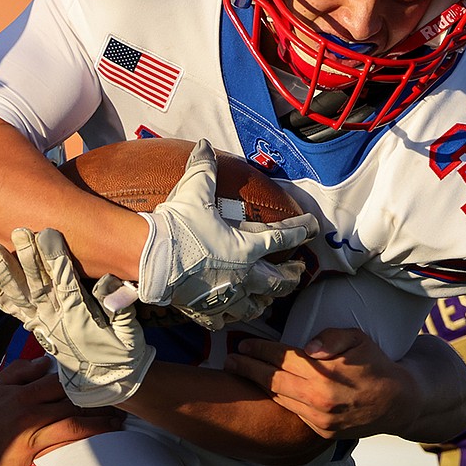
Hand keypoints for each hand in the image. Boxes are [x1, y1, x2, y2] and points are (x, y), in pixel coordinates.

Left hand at [0, 227, 155, 406]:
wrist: (103, 383)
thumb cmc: (121, 353)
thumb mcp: (129, 334)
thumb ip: (121, 310)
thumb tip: (113, 283)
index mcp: (79, 317)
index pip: (66, 284)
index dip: (56, 260)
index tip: (48, 235)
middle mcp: (55, 319)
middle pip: (37, 285)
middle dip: (27, 259)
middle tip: (19, 232)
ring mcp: (40, 322)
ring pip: (17, 295)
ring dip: (2, 272)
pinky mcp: (33, 325)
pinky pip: (8, 307)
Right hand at [0, 357, 122, 465]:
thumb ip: (16, 373)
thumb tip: (42, 362)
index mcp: (17, 390)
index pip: (55, 376)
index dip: (80, 373)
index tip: (102, 371)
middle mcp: (26, 406)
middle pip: (69, 394)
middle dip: (96, 392)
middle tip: (122, 391)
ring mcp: (31, 428)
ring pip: (73, 416)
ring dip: (100, 415)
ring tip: (121, 415)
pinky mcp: (33, 451)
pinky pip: (66, 438)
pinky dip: (89, 433)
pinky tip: (105, 432)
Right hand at [135, 139, 315, 328]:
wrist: (151, 259)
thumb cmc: (178, 226)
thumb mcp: (194, 191)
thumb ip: (203, 168)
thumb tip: (204, 145)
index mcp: (245, 248)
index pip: (282, 239)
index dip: (301, 231)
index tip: (314, 227)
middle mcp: (242, 277)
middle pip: (278, 282)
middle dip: (291, 276)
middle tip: (297, 271)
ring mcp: (225, 298)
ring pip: (255, 307)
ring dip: (264, 301)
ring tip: (267, 299)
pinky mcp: (204, 311)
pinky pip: (223, 320)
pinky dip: (228, 317)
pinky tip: (228, 315)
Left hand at [224, 328, 415, 440]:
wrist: (399, 403)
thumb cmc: (376, 365)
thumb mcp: (358, 339)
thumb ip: (332, 337)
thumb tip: (308, 347)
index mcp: (324, 375)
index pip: (282, 359)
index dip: (260, 350)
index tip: (243, 344)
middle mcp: (318, 400)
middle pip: (272, 380)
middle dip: (247, 368)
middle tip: (230, 359)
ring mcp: (318, 420)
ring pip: (278, 398)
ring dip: (257, 385)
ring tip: (240, 372)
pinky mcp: (321, 432)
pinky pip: (292, 412)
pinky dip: (277, 400)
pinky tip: (267, 390)